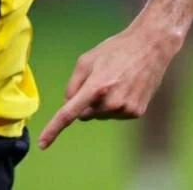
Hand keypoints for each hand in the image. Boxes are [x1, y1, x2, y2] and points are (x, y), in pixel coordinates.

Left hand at [37, 26, 179, 149]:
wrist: (149, 48)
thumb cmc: (114, 50)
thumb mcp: (87, 60)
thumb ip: (73, 84)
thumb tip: (68, 104)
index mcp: (96, 86)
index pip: (70, 112)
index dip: (54, 128)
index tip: (43, 143)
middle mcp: (111, 101)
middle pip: (85, 114)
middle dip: (86, 102)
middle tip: (98, 80)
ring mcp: (126, 109)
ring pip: (100, 115)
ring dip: (101, 103)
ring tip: (114, 81)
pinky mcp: (136, 113)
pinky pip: (115, 115)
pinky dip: (115, 105)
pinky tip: (124, 88)